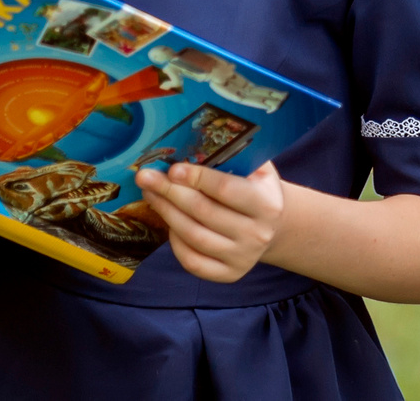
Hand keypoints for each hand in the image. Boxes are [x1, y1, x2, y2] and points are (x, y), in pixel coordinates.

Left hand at [134, 159, 284, 282]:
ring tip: (150, 195)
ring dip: (167, 213)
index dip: (196, 178)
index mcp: (267, 203)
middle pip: (204, 212)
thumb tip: (191, 144)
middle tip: (146, 178)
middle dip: (170, 192)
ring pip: (194, 236)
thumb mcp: (257, 169)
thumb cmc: (256, 189)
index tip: (172, 168)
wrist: (274, 226)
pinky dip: (175, 242)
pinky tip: (168, 223)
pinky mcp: (229, 275)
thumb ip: (234, 157)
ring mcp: (243, 258)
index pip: (226, 189)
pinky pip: (192, 261)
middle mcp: (257, 234)